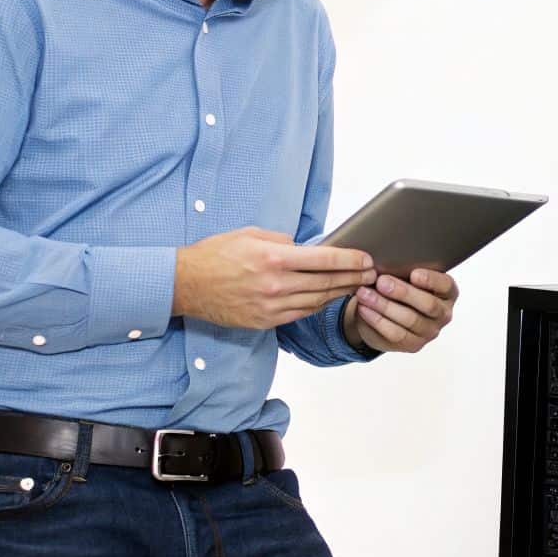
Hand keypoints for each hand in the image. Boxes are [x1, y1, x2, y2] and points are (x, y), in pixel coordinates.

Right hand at [173, 228, 375, 329]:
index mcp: (274, 258)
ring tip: (356, 286)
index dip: (350, 260)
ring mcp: (271, 306)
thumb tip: (306, 247)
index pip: (324, 259)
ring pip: (316, 301)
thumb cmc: (215, 255)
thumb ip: (283, 241)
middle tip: (372, 274)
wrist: (185, 285)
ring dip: (339, 293)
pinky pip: (300, 314)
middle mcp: (275, 284)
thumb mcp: (250, 234)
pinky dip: (317, 305)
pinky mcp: (265, 321)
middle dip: (353, 278)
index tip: (366, 259)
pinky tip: (328, 298)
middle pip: (326, 283)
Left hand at [343, 269, 458, 353]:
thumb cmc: (400, 286)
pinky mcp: (414, 345)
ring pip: (409, 319)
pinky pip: (395, 333)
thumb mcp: (405, 276)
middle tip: (381, 282)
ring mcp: (430, 332)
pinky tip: (364, 308)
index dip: (431, 280)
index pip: (445, 285)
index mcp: (448, 292)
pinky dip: (377, 320)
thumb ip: (404, 269)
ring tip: (365, 294)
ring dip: (384, 306)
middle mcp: (444, 313)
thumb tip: (386, 260)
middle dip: (403, 292)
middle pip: (428, 304)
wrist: (387, 313)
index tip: (414, 273)